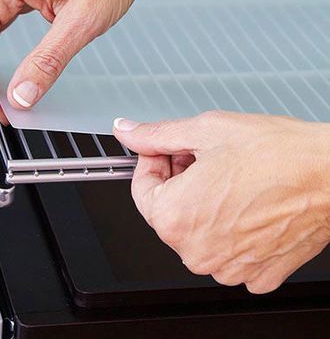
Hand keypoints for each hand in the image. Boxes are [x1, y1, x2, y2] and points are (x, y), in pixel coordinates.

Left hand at [114, 111, 329, 293]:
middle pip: (168, 211)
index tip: (165, 151)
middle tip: (201, 158)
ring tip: (228, 177)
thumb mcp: (204, 130)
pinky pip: (226, 249)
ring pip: (197, 230)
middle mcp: (197, 251)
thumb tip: (127, 132)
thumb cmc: (277, 153)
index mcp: (175, 218)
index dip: (152, 163)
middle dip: (177, 181)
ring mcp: (228, 268)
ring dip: (203, 202)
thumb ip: (156, 135)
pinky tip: (245, 201)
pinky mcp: (257, 273)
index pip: (140, 190)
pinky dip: (229, 225)